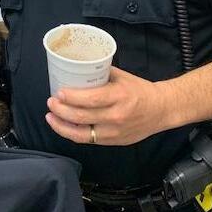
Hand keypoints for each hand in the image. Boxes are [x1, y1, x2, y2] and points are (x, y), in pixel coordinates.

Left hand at [45, 67, 166, 145]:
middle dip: (61, 110)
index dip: (71, 97)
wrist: (161, 110)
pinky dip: (73, 134)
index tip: (58, 92)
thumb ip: (99, 74)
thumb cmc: (139, 89)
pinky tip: (64, 126)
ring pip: (82, 134)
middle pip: (82, 118)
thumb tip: (77, 69)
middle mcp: (115, 117)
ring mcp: (114, 132)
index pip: (90, 99)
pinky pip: (89, 140)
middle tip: (50, 102)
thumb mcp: (121, 76)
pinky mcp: (113, 142)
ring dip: (62, 126)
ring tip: (50, 117)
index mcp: (118, 96)